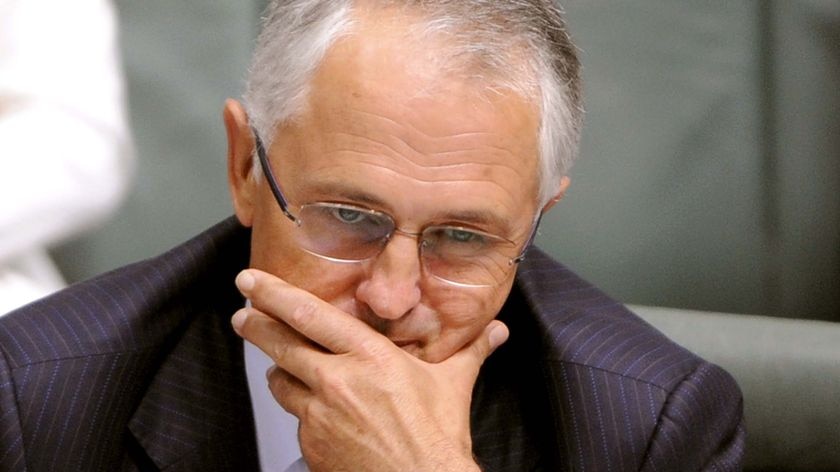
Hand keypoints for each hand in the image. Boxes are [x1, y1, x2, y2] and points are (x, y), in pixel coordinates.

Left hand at [232, 269, 507, 471]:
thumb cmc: (437, 439)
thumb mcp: (453, 384)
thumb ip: (471, 351)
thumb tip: (497, 332)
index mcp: (369, 357)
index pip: (309, 316)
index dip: (274, 294)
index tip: (252, 280)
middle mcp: (337, 381)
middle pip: (281, 344)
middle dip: (256, 325)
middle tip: (243, 313)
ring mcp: (320, 415)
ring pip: (281, 383)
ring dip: (281, 372)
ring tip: (285, 367)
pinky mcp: (312, 445)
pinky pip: (296, 419)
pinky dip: (302, 411)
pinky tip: (318, 412)